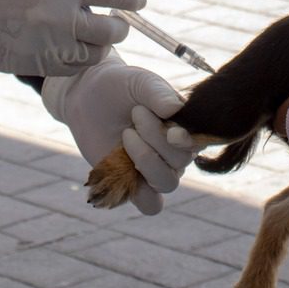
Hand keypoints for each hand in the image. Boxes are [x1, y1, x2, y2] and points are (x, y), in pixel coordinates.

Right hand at [0, 0, 135, 75]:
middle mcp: (62, 16)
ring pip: (95, 55)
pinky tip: (71, 51)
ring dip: (99, 48)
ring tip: (92, 39)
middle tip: (115, 25)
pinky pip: (71, 69)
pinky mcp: (37, 65)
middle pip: (112, 32)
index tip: (139, 1)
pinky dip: (78, 62)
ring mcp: (50, 44)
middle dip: (119, 29)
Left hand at [43, 55, 196, 213]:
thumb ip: (159, 93)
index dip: (189, 142)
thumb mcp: (140, 82)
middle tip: (136, 113)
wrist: (89, 97)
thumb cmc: (121, 86)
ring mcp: (157, 171)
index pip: (199, 142)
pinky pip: (150, 205)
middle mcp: (177, 153)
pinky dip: (138, 195)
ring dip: (146, 161)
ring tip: (126, 135)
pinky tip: (120, 170)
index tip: (171, 132)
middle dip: (156, 138)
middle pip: (181, 161)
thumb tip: (177, 109)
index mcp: (186, 127)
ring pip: (167, 184)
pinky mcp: (136, 186)